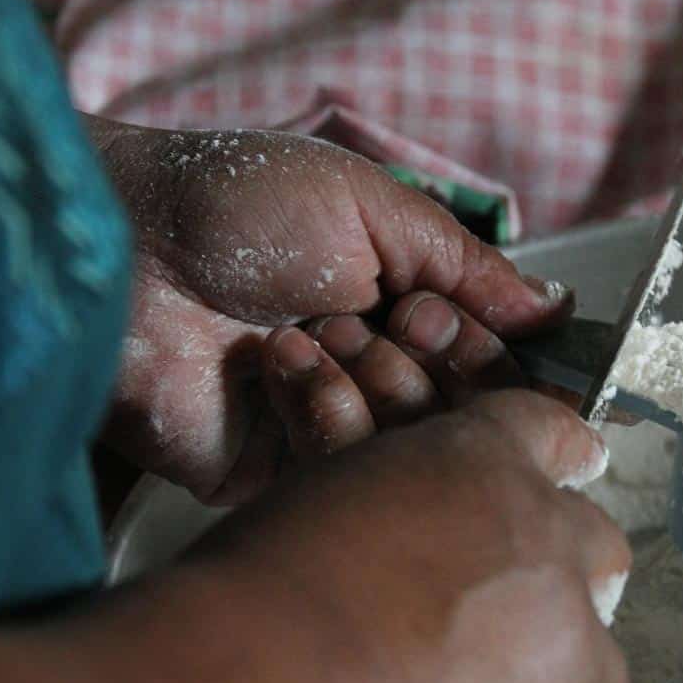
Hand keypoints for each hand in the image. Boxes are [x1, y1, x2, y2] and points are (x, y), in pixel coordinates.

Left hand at [92, 119, 573, 502]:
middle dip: (435, 361)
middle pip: (465, 414)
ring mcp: (327, 428)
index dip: (483, 348)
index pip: (489, 362)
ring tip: (316, 331)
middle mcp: (372, 373)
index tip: (438, 313)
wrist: (127, 248)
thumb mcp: (371, 207)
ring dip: (378, 381)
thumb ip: (467, 265)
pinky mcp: (277, 477)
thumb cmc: (239, 206)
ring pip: (417, 451)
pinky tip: (280, 367)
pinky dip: (329, 414)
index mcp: (398, 309)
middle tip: (387, 319)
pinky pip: (349, 476)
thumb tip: (555, 311)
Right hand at [195, 389, 630, 682]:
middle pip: (596, 553)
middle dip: (559, 585)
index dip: (557, 460)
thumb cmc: (265, 591)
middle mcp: (550, 547)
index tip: (565, 475)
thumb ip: (395, 512)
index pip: (551, 435)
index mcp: (486, 464)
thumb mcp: (325, 501)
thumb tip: (405, 555)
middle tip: (494, 624)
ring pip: (593, 671)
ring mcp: (570, 657)